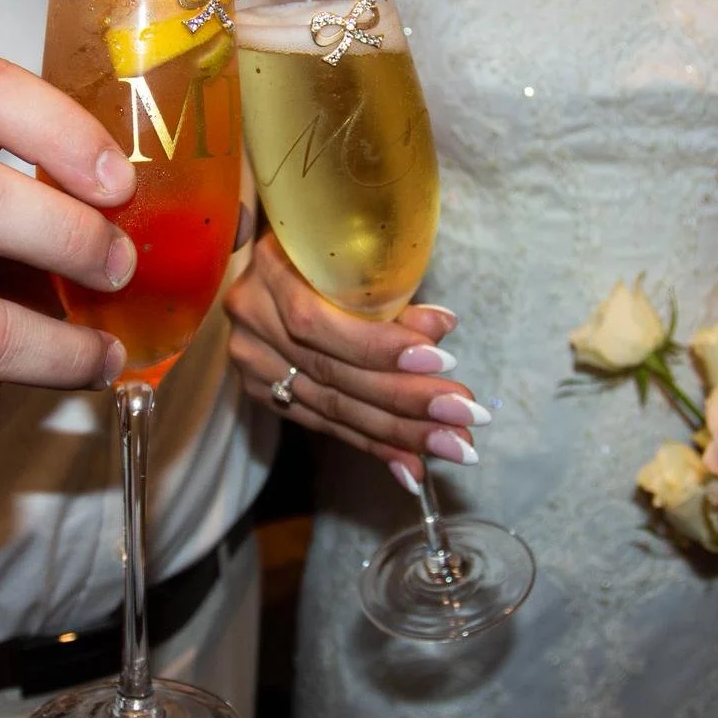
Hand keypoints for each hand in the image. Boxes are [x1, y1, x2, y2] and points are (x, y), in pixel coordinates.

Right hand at [223, 230, 482, 488]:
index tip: (443, 362)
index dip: (380, 347)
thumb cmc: (331, 252)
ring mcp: (254, 360)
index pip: (317, 322)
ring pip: (333, 406)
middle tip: (464, 416)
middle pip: (332, 372)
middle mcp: (253, 319)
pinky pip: (325, 424)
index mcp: (270, 270)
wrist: (281, 265)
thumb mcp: (358, 259)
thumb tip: (441, 328)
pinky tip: (410, 465)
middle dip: (406, 400)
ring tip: (452, 444)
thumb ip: (392, 295)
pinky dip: (372, 445)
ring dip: (399, 432)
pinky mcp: (264, 391)